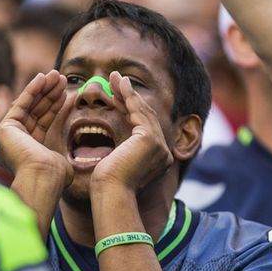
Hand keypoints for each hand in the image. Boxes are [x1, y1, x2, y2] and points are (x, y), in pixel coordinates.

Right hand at [0, 71, 71, 184]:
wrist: (42, 179)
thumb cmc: (53, 176)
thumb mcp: (59, 164)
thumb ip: (57, 158)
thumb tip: (62, 163)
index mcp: (26, 152)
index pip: (41, 123)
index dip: (53, 107)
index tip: (64, 93)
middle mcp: (13, 144)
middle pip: (34, 112)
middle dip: (48, 94)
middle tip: (61, 78)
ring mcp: (6, 137)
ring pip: (28, 107)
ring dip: (42, 89)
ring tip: (56, 75)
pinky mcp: (4, 129)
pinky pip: (20, 104)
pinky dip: (32, 90)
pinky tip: (42, 78)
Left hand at [90, 72, 172, 191]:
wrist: (110, 193)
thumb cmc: (107, 185)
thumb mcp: (117, 164)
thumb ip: (122, 155)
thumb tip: (114, 151)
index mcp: (157, 160)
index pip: (143, 128)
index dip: (129, 109)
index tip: (115, 95)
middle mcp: (164, 152)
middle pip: (145, 117)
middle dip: (129, 96)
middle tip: (115, 79)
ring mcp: (160, 145)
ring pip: (143, 111)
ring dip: (128, 92)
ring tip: (114, 76)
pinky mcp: (150, 139)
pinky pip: (138, 112)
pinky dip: (128, 95)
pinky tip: (120, 84)